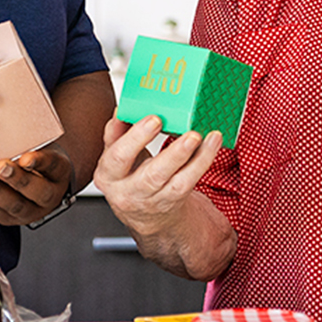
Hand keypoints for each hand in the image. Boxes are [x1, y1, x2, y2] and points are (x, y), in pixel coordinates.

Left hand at [0, 143, 74, 225]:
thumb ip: (29, 138)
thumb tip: (5, 114)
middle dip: (16, 179)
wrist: (39, 180)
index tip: (26, 157)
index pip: (53, 167)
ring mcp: (30, 211)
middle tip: (0, 166)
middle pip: (35, 191)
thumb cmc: (36, 155)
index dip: (40, 162)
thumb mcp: (41, 145)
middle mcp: (49, 197)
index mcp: (60, 173)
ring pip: (12, 204)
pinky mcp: (9, 218)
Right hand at [93, 115, 221, 237]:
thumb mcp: (115, 157)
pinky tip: (212, 142)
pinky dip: (204, 160)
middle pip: (151, 176)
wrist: (144, 214)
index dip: (135, 138)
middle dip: (171, 154)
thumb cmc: (129, 177)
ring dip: (192, 157)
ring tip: (203, 136)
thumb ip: (117, 133)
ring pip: (177, 182)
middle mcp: (131, 192)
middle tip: (179, 129)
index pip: (118, 158)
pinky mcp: (176, 200)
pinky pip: (192, 181)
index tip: (153, 119)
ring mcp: (155, 199)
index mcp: (109, 176)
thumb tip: (123, 107)